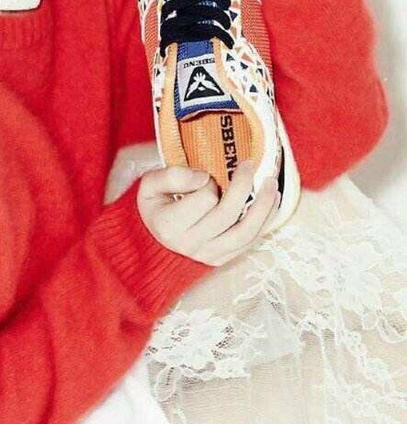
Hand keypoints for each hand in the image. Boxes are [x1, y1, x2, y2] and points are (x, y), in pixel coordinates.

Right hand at [136, 160, 279, 266]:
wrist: (152, 237)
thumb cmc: (154, 206)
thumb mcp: (150, 184)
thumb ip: (172, 175)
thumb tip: (203, 177)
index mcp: (169, 226)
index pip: (203, 199)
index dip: (208, 182)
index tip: (205, 175)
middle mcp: (189, 244)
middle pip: (228, 215)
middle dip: (243, 186)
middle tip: (250, 164)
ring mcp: (207, 255)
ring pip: (245, 233)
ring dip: (264, 207)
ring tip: (272, 184)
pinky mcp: (221, 259)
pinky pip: (249, 242)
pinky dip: (265, 221)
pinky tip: (272, 202)